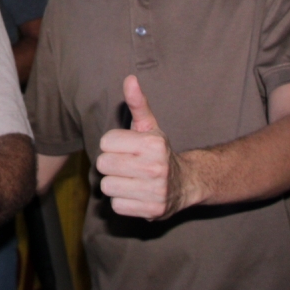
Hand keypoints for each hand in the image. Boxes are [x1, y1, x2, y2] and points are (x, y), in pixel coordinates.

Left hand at [96, 76, 191, 219]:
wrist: (186, 183)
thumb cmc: (158, 152)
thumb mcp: (150, 126)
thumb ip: (138, 103)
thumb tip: (129, 79)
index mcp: (152, 143)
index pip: (105, 142)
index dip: (112, 145)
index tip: (127, 148)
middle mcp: (155, 167)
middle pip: (103, 164)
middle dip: (111, 164)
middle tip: (127, 165)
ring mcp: (155, 191)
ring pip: (107, 186)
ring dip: (115, 184)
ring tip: (131, 180)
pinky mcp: (152, 210)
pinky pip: (116, 206)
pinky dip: (123, 202)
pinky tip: (135, 194)